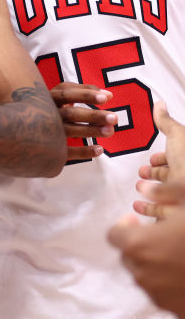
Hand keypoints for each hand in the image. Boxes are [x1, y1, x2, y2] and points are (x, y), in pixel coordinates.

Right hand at [50, 82, 113, 161]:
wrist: (16, 126)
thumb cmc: (47, 105)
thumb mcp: (60, 93)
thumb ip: (83, 91)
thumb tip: (110, 95)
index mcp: (48, 98)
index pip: (67, 94)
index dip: (86, 95)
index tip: (106, 98)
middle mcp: (45, 113)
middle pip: (71, 114)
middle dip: (94, 116)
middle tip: (114, 118)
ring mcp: (45, 131)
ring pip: (69, 131)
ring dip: (91, 131)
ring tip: (111, 131)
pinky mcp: (47, 148)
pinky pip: (65, 152)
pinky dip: (83, 152)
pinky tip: (100, 149)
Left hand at [109, 181, 184, 315]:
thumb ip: (165, 192)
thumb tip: (145, 188)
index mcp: (139, 244)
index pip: (114, 234)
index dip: (124, 225)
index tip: (136, 221)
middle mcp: (142, 272)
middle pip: (128, 256)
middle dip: (139, 245)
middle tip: (160, 237)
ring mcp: (158, 294)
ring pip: (145, 276)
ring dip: (154, 264)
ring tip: (178, 255)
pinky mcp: (174, 309)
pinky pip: (163, 293)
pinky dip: (169, 283)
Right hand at [134, 102, 184, 218]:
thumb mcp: (177, 137)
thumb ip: (166, 122)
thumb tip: (160, 104)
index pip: (175, 159)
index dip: (162, 158)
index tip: (152, 159)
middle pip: (170, 176)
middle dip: (155, 173)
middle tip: (142, 172)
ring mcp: (180, 198)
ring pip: (165, 194)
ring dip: (150, 190)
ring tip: (139, 187)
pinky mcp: (174, 214)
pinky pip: (160, 212)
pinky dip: (148, 208)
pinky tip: (138, 205)